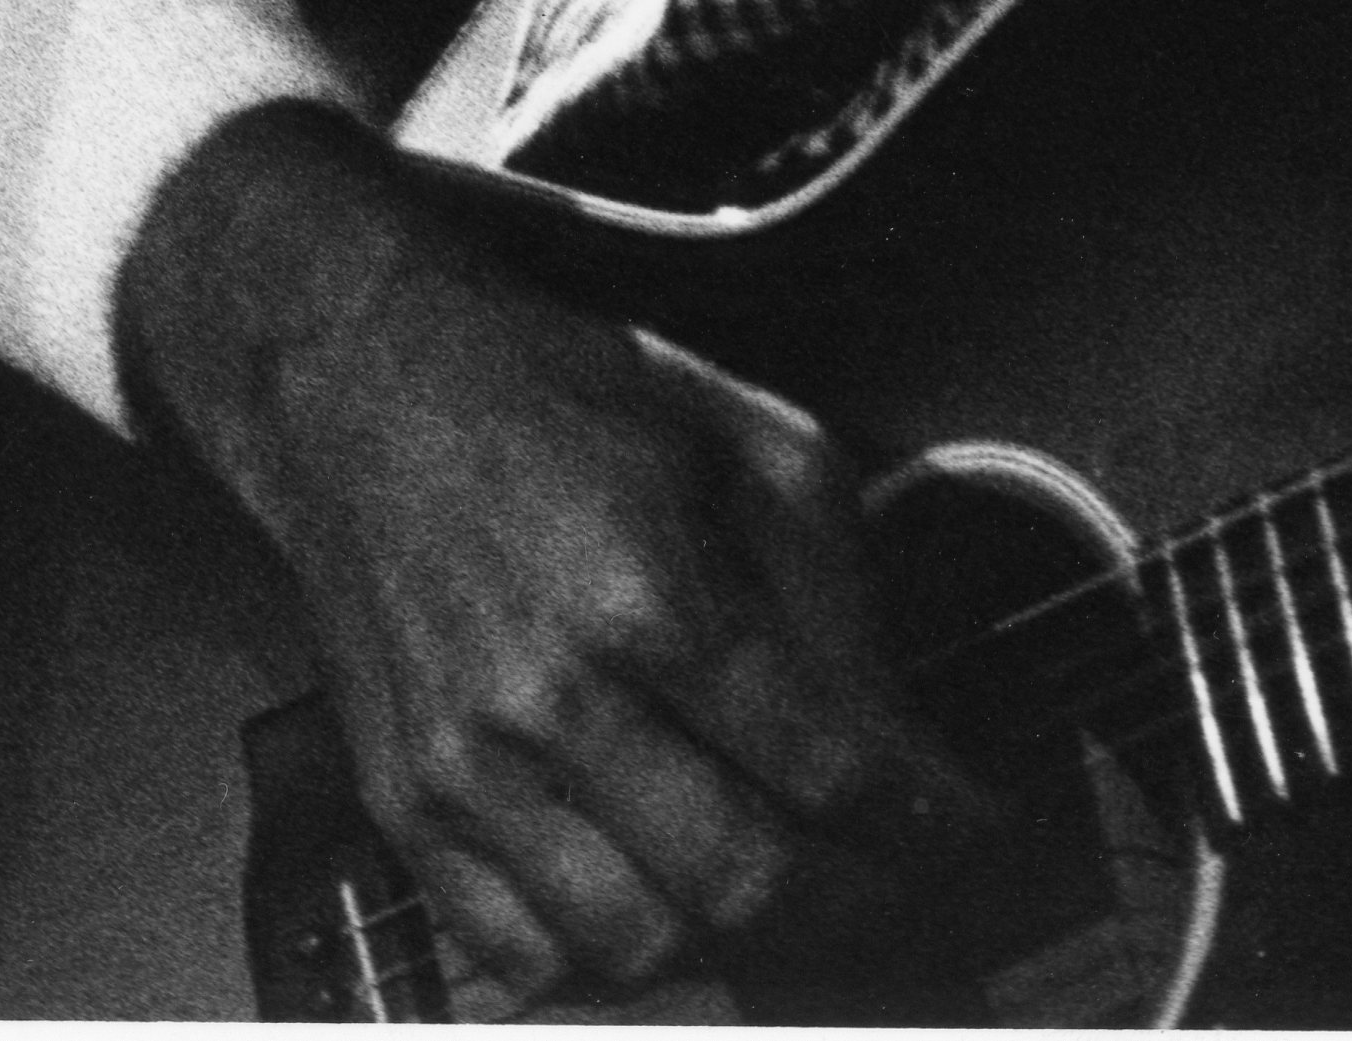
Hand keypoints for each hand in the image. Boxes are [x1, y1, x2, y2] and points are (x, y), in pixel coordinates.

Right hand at [120, 107, 991, 1015]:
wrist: (374, 392)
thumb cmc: (571, 405)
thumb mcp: (753, 443)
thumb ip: (840, 593)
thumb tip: (902, 729)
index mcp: (652, 597)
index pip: (830, 769)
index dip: (930, 820)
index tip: (976, 826)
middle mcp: (552, 702)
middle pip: (744, 882)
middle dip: (858, 896)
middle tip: (902, 870)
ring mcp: (467, 771)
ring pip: (639, 943)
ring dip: (740, 937)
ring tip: (791, 881)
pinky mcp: (406, 808)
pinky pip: (522, 957)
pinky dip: (612, 959)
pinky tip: (667, 899)